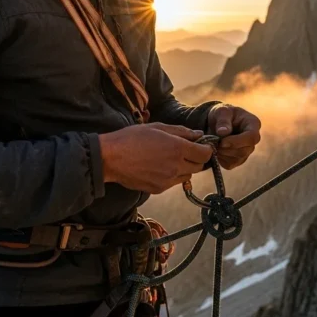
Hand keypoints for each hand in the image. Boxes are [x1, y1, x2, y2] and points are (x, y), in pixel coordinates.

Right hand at [98, 123, 213, 193]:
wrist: (110, 158)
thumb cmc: (132, 138)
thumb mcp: (158, 127)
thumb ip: (182, 131)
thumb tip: (199, 135)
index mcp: (177, 148)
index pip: (205, 154)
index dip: (206, 149)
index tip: (201, 145)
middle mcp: (176, 166)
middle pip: (199, 166)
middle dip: (196, 158)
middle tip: (186, 151)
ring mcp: (168, 180)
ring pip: (187, 176)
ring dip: (185, 168)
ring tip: (170, 159)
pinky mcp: (159, 189)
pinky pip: (174, 183)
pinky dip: (173, 176)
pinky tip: (159, 167)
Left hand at [207, 103, 261, 169]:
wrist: (217, 122)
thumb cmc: (222, 113)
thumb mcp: (221, 111)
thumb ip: (223, 120)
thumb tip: (223, 132)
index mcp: (253, 124)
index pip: (252, 137)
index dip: (237, 141)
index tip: (222, 141)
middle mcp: (253, 139)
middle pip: (244, 150)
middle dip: (227, 149)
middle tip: (214, 142)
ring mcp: (247, 150)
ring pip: (237, 159)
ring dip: (222, 153)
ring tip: (214, 143)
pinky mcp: (238, 159)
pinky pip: (230, 164)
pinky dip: (220, 159)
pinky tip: (216, 149)